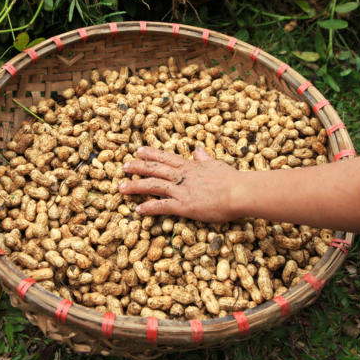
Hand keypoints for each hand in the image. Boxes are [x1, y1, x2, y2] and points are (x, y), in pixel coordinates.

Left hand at [119, 146, 240, 222]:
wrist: (238, 192)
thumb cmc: (232, 180)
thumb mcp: (216, 164)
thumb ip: (204, 158)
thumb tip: (198, 149)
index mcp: (190, 166)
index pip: (166, 157)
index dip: (151, 153)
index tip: (139, 150)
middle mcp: (182, 176)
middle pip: (155, 169)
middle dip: (138, 167)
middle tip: (124, 166)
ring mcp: (181, 190)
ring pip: (153, 185)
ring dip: (136, 186)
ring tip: (122, 188)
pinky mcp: (184, 206)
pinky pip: (162, 206)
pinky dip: (149, 208)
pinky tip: (138, 210)